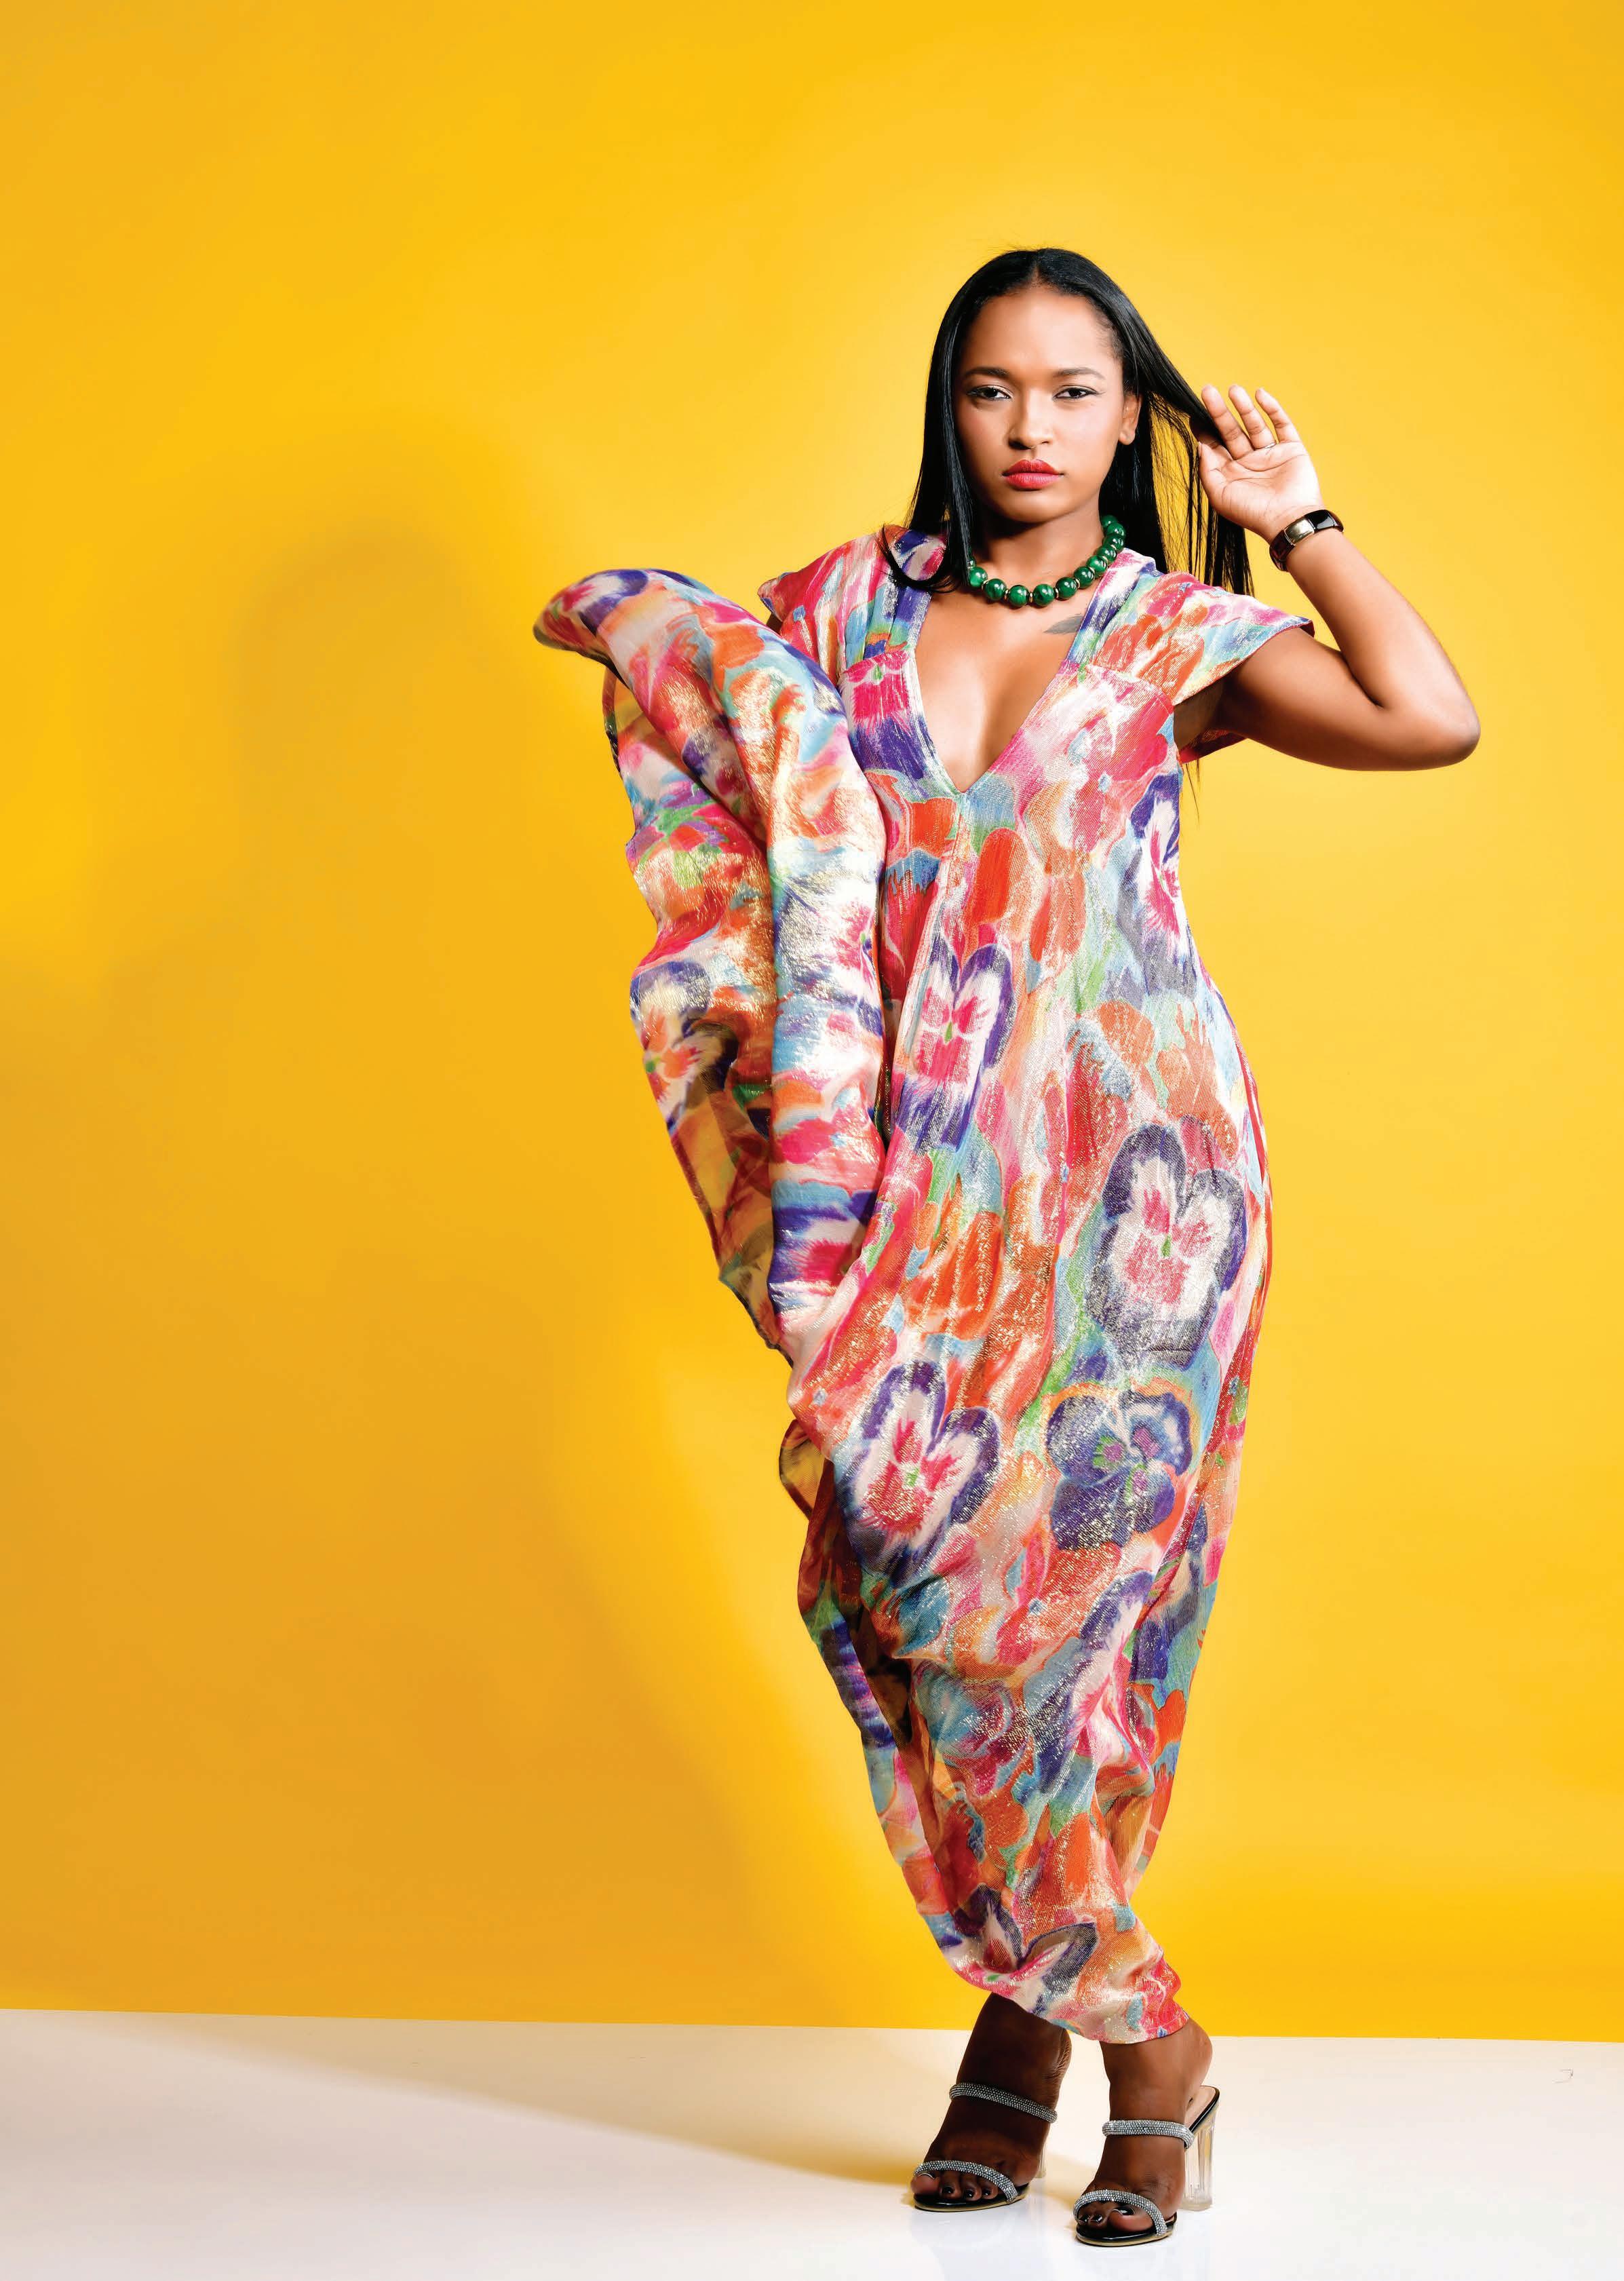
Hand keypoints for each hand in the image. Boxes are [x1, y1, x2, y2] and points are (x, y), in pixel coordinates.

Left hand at [1194, 384, 1325, 542]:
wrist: (1288, 520)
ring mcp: (1270, 454)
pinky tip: (1260, 395)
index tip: (1193, 414)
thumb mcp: (1220, 495)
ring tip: (1233, 389)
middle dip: (1219, 412)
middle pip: (1231, 431)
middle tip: (1207, 391)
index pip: (1215, 446)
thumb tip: (1201, 445)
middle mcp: (1249, 462)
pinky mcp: (1291, 449)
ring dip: (1243, 407)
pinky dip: (1273, 409)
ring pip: (1254, 424)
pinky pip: (1282, 424)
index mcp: (1232, 474)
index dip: (1204, 430)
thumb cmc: (1252, 513)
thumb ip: (1207, 470)